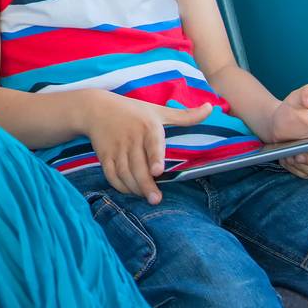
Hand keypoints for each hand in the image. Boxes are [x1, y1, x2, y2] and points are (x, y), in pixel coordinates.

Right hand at [86, 93, 214, 204]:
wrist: (95, 108)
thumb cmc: (132, 111)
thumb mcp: (158, 111)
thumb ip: (185, 115)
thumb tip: (211, 108)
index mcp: (147, 127)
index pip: (152, 144)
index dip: (154, 158)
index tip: (157, 171)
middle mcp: (131, 138)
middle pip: (137, 166)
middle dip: (146, 185)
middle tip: (156, 199)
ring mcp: (116, 148)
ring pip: (125, 173)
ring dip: (135, 188)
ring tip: (146, 197)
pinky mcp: (104, 156)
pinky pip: (111, 175)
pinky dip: (120, 186)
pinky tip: (131, 190)